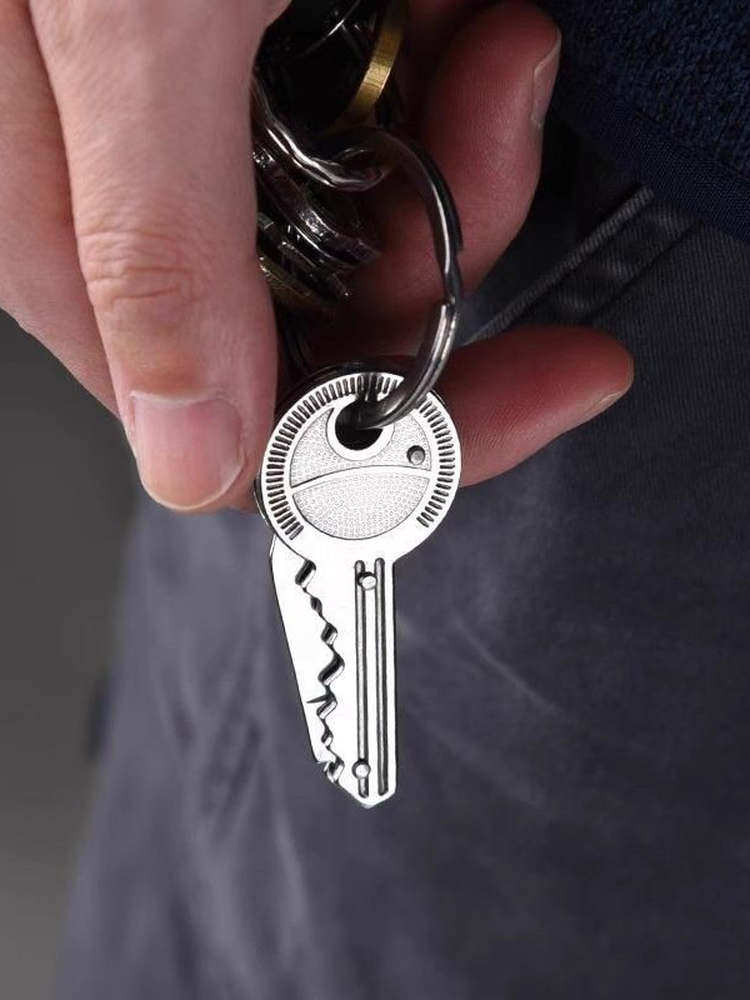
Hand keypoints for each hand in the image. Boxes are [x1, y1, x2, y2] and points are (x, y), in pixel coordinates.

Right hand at [0, 0, 631, 511]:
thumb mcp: (125, 4)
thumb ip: (151, 247)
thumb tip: (184, 457)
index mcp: (58, 214)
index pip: (223, 419)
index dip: (388, 432)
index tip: (530, 392)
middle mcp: (124, 187)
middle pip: (312, 328)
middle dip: (441, 257)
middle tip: (491, 123)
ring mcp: (203, 122)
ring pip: (362, 235)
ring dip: (460, 153)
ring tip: (485, 34)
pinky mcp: (267, 57)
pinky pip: (383, 134)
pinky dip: (450, 86)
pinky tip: (460, 4)